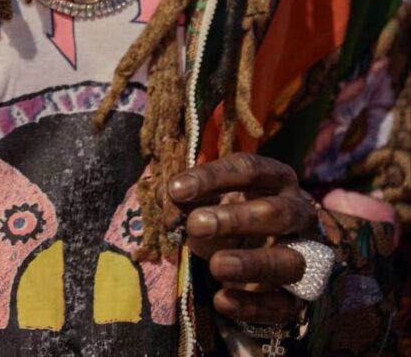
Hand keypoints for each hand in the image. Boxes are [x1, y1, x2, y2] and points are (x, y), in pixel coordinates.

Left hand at [168, 152, 316, 325]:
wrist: (272, 260)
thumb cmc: (236, 216)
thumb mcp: (215, 200)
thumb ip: (192, 200)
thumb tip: (167, 200)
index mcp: (277, 179)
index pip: (249, 170)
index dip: (212, 177)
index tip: (176, 189)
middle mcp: (298, 214)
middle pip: (275, 212)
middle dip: (235, 219)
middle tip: (195, 224)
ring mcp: (307, 257)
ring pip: (289, 261)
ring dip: (251, 263)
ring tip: (216, 266)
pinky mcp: (300, 298)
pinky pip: (282, 305)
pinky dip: (252, 305)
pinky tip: (222, 300)